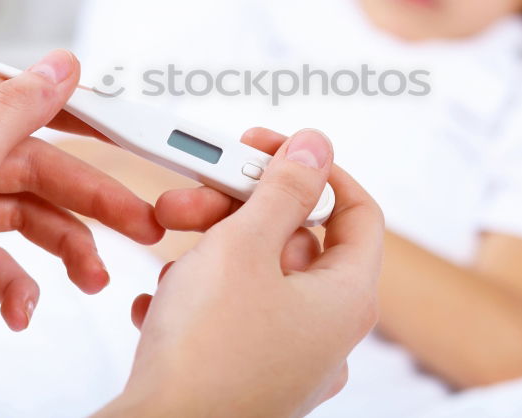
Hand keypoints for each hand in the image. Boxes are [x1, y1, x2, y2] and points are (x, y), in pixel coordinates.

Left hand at [0, 50, 162, 416]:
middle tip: (135, 225)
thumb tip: (59, 65)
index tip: (125, 138)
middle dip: (85, 201)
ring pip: (18, 216)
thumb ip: (15, 113)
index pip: (20, 105)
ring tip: (91, 277)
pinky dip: (13, 284)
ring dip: (60, 248)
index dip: (78, 122)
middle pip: (29, 168)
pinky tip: (20, 308)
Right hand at [102, 128, 384, 416]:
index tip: (272, 153)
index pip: (357, 211)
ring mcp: (289, 356)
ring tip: (170, 257)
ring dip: (209, 253)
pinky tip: (164, 302)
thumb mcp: (244, 246)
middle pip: (295, 240)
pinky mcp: (249, 374)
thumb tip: (316, 149)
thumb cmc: (206, 356)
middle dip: (239, 210)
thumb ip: (284, 188)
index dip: (315, 172)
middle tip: (197, 198)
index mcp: (346, 297)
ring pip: (256, 276)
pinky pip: (231, 315)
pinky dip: (198, 297)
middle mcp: (326, 330)